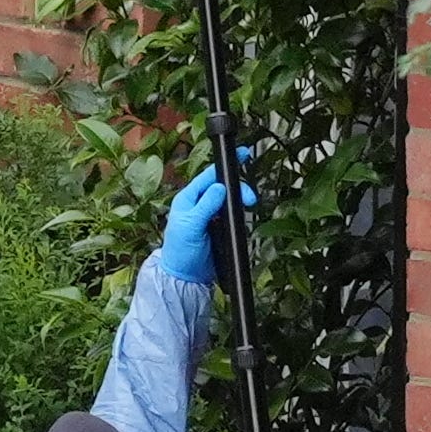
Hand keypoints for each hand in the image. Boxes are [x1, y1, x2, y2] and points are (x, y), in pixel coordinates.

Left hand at [157, 160, 257, 284]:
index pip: (208, 176)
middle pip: (223, 187)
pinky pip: (232, 215)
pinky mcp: (219, 227)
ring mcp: (209, 215)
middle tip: (250, 198)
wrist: (186, 276)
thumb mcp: (191, 226)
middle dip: (238, 189)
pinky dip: (239, 215)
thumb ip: (205, 206)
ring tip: (249, 205)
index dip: (224, 166)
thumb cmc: (180, 252)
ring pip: (229, 200)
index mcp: (188, 199)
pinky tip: (243, 217)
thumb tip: (219, 187)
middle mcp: (199, 204)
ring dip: (240, 201)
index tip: (242, 155)